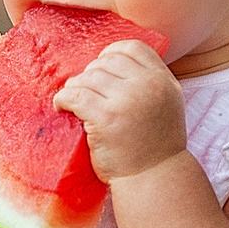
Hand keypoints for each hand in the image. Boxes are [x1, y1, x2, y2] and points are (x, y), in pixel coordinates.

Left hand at [52, 40, 184, 180]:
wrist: (153, 178)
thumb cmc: (154, 147)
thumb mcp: (166, 104)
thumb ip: (148, 82)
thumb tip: (111, 62)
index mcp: (163, 80)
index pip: (132, 48)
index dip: (111, 54)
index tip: (100, 69)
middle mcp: (148, 85)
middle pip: (106, 62)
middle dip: (90, 75)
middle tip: (85, 93)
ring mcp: (127, 100)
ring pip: (88, 77)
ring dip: (75, 88)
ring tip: (73, 102)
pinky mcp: (106, 117)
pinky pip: (75, 95)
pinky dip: (63, 99)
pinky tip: (62, 107)